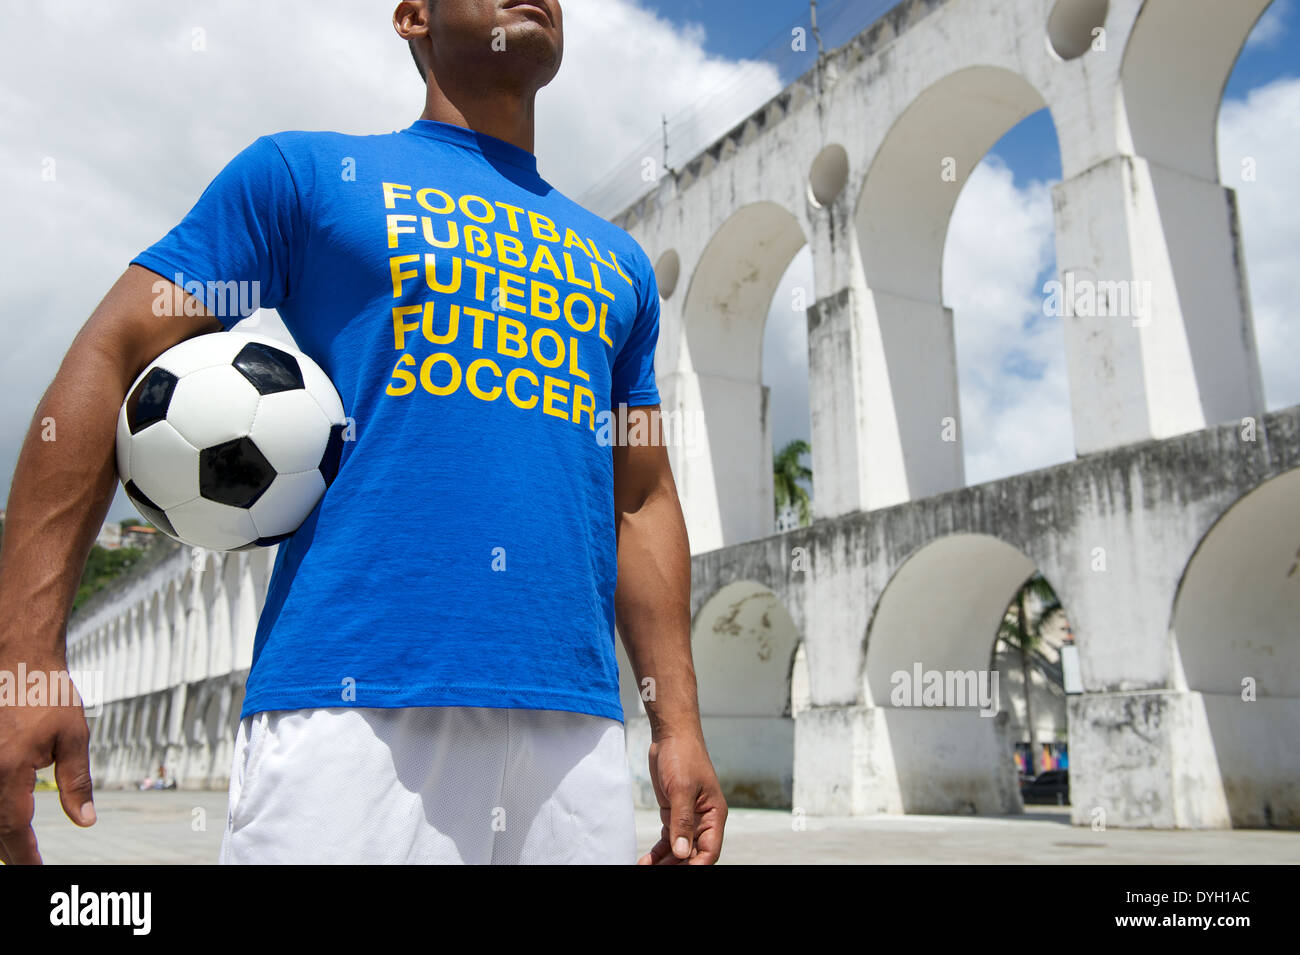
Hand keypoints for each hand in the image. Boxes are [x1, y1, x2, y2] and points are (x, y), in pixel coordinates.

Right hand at [0, 657, 95, 864]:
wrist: (17, 658)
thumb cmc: (48, 692)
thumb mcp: (73, 737)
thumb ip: (76, 783)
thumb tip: (85, 821)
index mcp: (8, 770)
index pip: (13, 829)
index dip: (25, 855)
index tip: (36, 871)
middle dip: (9, 849)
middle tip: (28, 863)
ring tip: (17, 846)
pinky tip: (4, 814)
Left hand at [638, 733, 726, 864]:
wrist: (671, 735)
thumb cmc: (683, 756)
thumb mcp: (682, 789)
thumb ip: (682, 822)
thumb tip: (682, 853)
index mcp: (714, 815)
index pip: (709, 851)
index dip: (696, 866)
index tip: (679, 872)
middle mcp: (703, 820)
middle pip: (693, 854)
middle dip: (677, 866)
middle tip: (655, 873)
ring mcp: (688, 818)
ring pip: (679, 850)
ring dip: (665, 862)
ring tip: (645, 868)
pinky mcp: (673, 813)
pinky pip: (669, 839)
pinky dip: (658, 852)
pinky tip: (646, 860)